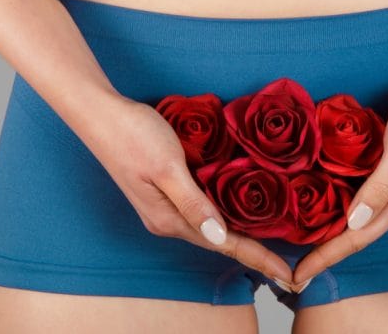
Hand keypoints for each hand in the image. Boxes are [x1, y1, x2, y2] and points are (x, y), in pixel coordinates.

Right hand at [75, 92, 294, 287]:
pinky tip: (240, 212)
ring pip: (211, 226)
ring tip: (271, 244)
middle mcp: (167, 220)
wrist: (100, 114)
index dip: (258, 258)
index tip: (287, 274)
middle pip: (220, 241)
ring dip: (240, 235)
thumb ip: (193, 202)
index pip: (224, 245)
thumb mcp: (168, 168)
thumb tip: (220, 235)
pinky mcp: (164, 192)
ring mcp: (164, 207)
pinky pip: (202, 209)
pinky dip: (225, 214)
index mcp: (169, 219)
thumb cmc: (132, 135)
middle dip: (253, 252)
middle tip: (286, 265)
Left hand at [291, 74, 387, 290]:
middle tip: (293, 265)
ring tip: (302, 240)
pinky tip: (324, 202)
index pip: (358, 238)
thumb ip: (378, 188)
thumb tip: (353, 223)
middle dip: (326, 250)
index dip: (326, 257)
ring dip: (333, 228)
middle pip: (358, 232)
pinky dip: (343, 203)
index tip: (298, 276)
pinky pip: (364, 194)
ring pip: (360, 214)